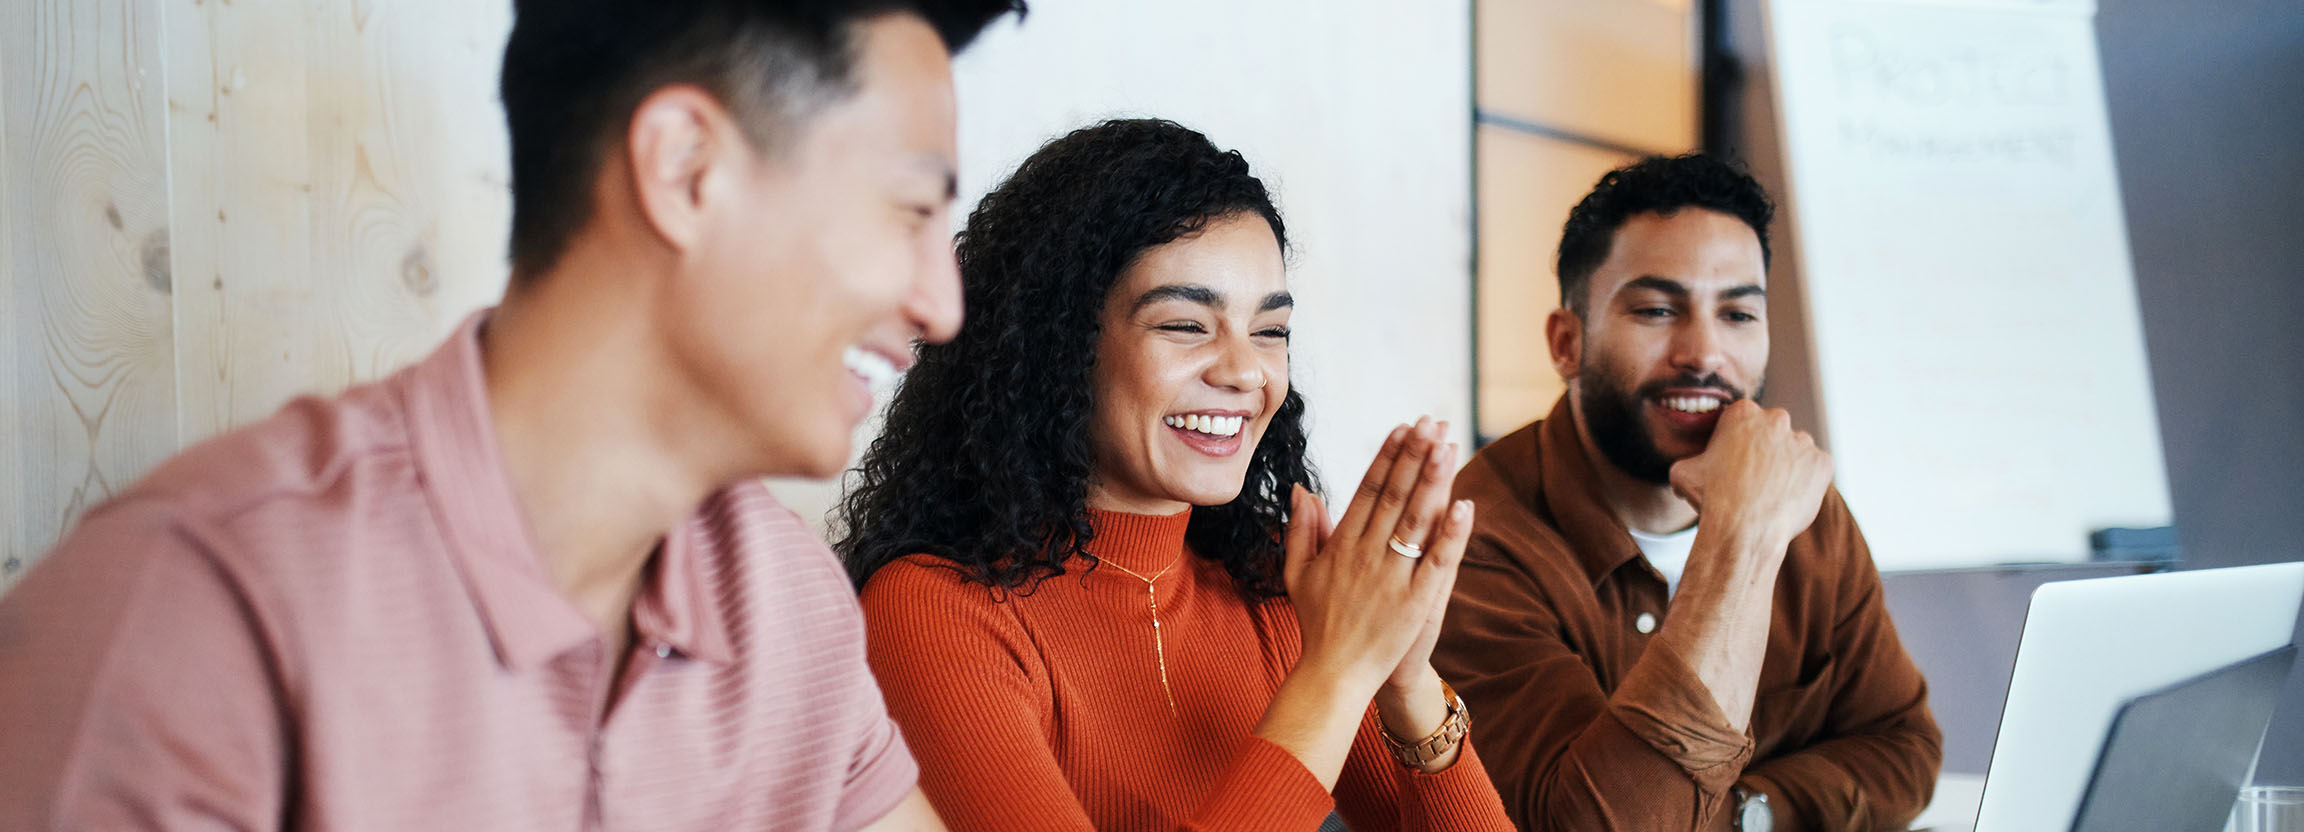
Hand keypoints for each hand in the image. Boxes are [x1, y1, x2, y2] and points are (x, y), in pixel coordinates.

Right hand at [1284, 417, 1475, 695]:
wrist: (1334, 674)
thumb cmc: (1318, 623)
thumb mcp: (1298, 573)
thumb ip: (1301, 529)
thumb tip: (1302, 489)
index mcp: (1341, 545)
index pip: (1368, 490)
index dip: (1387, 456)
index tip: (1403, 427)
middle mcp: (1366, 555)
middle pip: (1395, 496)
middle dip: (1414, 456)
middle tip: (1431, 422)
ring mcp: (1391, 578)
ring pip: (1416, 520)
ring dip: (1433, 481)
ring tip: (1448, 446)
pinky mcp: (1415, 602)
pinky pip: (1436, 562)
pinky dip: (1451, 534)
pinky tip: (1465, 505)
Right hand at [1666, 399, 1833, 551]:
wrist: (1744, 529)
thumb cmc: (1712, 499)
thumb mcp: (1683, 472)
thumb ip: (1692, 459)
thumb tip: (1691, 467)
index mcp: (1743, 412)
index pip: (1743, 420)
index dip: (1737, 442)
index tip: (1734, 461)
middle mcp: (1777, 419)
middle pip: (1773, 431)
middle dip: (1765, 450)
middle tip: (1753, 478)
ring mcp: (1803, 441)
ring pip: (1796, 450)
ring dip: (1786, 465)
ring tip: (1771, 492)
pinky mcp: (1822, 463)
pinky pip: (1815, 469)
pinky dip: (1806, 481)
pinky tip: (1787, 498)